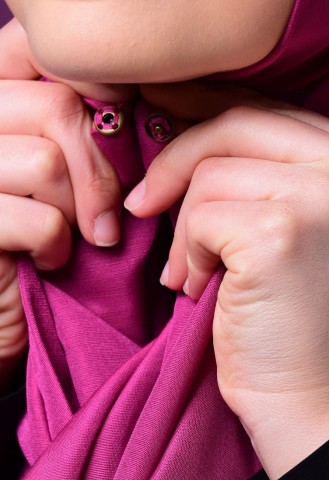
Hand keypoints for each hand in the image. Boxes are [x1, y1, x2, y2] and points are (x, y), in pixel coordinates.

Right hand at [0, 19, 134, 390]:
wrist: (2, 308)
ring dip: (77, 210)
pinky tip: (47, 261)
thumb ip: (79, 138)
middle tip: (106, 216)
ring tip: (72, 238)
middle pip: (54, 108)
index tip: (115, 141)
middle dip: (97, 167)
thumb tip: (132, 116)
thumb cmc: (38, 240)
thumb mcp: (62, 180)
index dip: (91, 98)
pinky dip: (56, 247)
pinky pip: (40, 220)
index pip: (43, 64)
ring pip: (46, 161)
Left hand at [125, 85, 328, 479]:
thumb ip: (243, 181)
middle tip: (142, 204)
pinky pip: (201, 216)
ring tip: (187, 275)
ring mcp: (316, 196)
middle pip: (236, 124)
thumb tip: (181, 139)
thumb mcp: (267, 231)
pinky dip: (189, 253)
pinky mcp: (280, 232)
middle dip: (175, 160)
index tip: (158, 107)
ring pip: (209, 175)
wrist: (304, 395)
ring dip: (184, 229)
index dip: (203, 106)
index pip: (263, 112)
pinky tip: (200, 289)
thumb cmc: (281, 318)